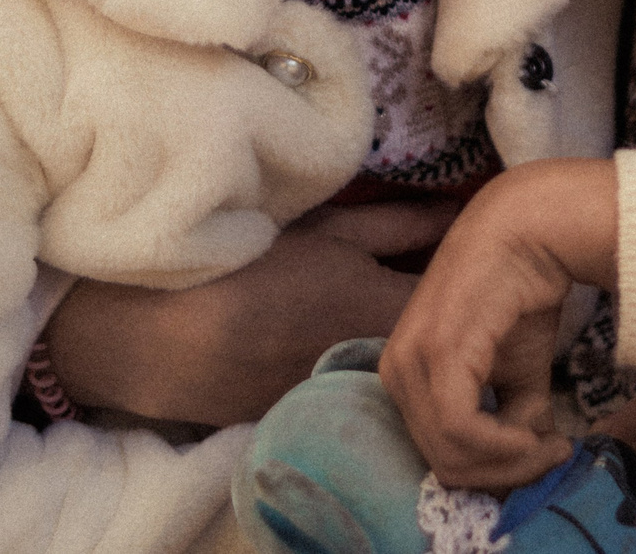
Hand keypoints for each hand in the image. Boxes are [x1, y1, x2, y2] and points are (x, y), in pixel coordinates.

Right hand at [41, 200, 458, 424]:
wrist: (161, 337)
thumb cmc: (247, 264)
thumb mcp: (328, 230)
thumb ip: (399, 225)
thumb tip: (459, 216)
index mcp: (387, 310)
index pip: (463, 303)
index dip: (474, 283)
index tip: (474, 263)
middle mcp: (380, 365)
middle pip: (438, 347)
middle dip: (446, 322)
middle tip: (432, 288)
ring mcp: (348, 398)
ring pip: (401, 374)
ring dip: (407, 348)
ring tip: (384, 318)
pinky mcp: (316, 419)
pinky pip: (361, 394)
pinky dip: (364, 372)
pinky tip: (338, 347)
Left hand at [380, 159, 617, 491]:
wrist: (530, 230)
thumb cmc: (520, 294)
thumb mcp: (518, 373)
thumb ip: (514, 420)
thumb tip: (530, 462)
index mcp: (404, 378)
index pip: (438, 457)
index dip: (494, 474)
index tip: (545, 458)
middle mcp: (396, 373)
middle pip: (444, 465)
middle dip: (507, 475)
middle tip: (555, 455)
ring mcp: (411, 361)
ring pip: (451, 455)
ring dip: (512, 463)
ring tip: (555, 443)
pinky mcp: (436, 351)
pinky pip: (461, 428)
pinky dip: (504, 445)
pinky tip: (538, 433)